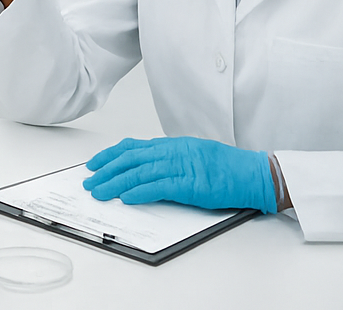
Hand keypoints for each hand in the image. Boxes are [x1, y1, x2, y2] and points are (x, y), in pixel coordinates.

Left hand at [83, 136, 276, 212]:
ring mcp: (182, 167)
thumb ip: (170, 159)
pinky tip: (126, 198)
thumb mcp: (193, 155)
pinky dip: (140, 192)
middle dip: (106, 170)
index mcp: (172, 144)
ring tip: (99, 191)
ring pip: (140, 173)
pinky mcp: (191, 184)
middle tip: (89, 181)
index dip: (109, 155)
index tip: (94, 163)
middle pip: (130, 159)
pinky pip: (159, 187)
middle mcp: (173, 152)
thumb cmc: (227, 167)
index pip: (133, 147)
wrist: (253, 173)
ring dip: (115, 183)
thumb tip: (145, 169)